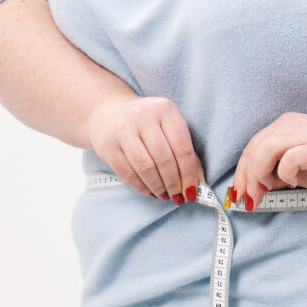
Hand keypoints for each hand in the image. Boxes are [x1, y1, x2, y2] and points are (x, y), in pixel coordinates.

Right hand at [87, 95, 205, 204]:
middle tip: (178, 196)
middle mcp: (142, 116)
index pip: (182, 148)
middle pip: (164, 159)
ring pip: (146, 167)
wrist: (108, 112)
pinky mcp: (107, 145)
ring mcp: (122, 129)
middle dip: (174, 183)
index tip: (192, 192)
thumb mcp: (169, 129)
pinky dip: (142, 187)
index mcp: (165, 109)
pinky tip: (150, 191)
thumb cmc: (148, 124)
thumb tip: (199, 186)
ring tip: (164, 194)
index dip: (189, 174)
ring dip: (158, 187)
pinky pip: (128, 173)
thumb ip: (187, 154)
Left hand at [231, 112, 306, 210]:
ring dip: (259, 174)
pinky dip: (284, 173)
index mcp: (284, 126)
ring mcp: (304, 134)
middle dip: (247, 178)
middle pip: (254, 148)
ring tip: (267, 191)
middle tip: (251, 200)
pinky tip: (292, 183)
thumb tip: (256, 187)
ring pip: (264, 149)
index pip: (252, 147)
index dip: (241, 173)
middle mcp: (291, 125)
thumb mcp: (298, 167)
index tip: (240, 195)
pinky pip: (289, 158)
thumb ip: (276, 172)